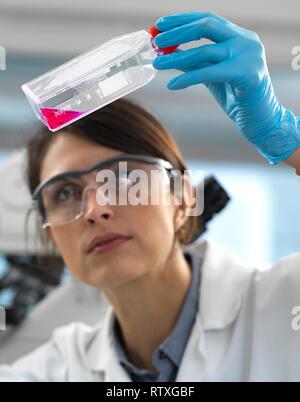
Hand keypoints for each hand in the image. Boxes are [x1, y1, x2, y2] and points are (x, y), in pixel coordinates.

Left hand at [153, 12, 299, 164]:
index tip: (160, 25)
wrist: (261, 120)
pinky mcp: (247, 74)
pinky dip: (187, 78)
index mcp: (239, 37)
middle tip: (156, 41)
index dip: (182, 20)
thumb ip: (194, 62)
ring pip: (204, 51)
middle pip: (206, 26)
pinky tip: (172, 84)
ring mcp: (248, 56)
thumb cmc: (237, 97)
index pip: (208, 19)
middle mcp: (246, 41)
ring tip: (157, 64)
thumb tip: (167, 53)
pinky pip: (209, 73)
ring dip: (176, 57)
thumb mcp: (212, 75)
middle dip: (178, 32)